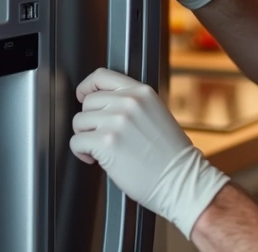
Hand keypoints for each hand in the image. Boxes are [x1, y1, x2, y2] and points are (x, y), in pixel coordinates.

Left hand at [70, 68, 229, 238]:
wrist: (181, 181)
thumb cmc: (170, 156)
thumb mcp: (156, 114)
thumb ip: (131, 104)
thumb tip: (104, 105)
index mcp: (142, 93)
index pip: (102, 76)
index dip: (87, 87)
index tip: (83, 95)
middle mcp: (128, 102)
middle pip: (88, 102)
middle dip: (90, 121)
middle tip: (101, 136)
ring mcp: (117, 121)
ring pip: (79, 121)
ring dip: (85, 137)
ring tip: (101, 149)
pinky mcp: (106, 143)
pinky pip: (76, 142)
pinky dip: (81, 153)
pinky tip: (96, 159)